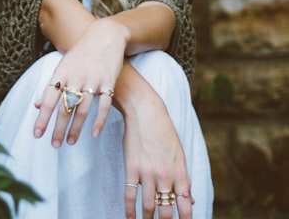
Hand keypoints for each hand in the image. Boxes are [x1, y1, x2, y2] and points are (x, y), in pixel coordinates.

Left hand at [33, 19, 128, 146]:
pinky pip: (104, 105)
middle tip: (54, 145)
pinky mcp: (108, 82)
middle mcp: (75, 78)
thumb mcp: (63, 66)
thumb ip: (51, 86)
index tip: (37, 135)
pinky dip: (99, 121)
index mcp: (61, 74)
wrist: (105, 36)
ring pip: (82, 110)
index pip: (48, 100)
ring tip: (71, 142)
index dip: (42, 119)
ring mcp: (92, 80)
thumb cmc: (81, 53)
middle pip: (64, 108)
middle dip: (58, 129)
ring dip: (76, 128)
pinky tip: (94, 133)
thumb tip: (37, 105)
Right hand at [122, 91, 193, 218]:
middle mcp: (165, 175)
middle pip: (166, 210)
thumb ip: (184, 178)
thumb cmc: (164, 131)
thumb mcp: (179, 153)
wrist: (146, 112)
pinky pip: (130, 195)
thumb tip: (190, 199)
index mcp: (180, 171)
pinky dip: (130, 210)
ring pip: (148, 206)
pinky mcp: (132, 168)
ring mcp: (148, 172)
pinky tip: (130, 217)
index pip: (185, 204)